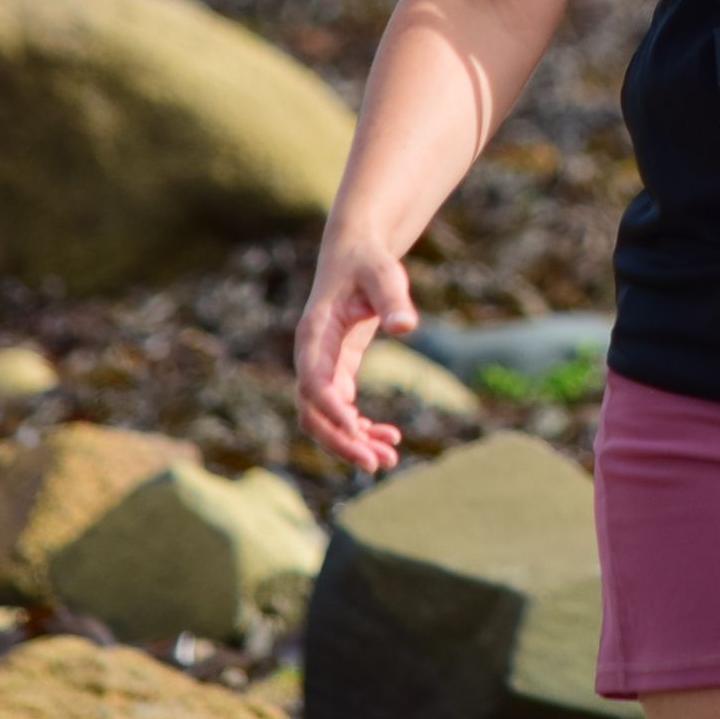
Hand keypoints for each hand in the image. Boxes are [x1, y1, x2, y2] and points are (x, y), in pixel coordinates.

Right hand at [295, 239, 418, 472]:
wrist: (356, 254)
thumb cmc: (369, 262)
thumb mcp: (384, 274)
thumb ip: (393, 300)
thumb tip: (407, 326)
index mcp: (314, 334)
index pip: (313, 381)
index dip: (331, 409)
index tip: (358, 430)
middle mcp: (311, 356)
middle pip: (312, 412)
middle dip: (341, 441)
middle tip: (376, 464)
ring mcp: (322, 368)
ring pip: (325, 419)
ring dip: (352, 442)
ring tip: (389, 459)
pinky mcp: (338, 372)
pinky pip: (341, 411)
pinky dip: (361, 428)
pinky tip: (390, 436)